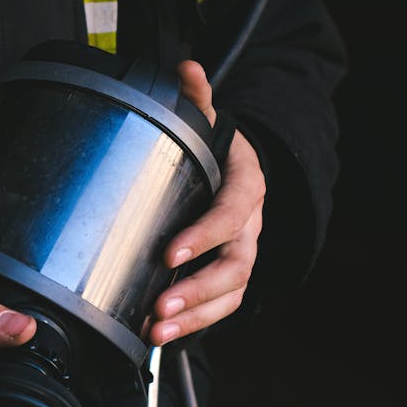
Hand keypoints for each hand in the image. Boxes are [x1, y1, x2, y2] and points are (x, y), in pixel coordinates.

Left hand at [146, 59, 265, 345]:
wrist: (236, 169)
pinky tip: (160, 338)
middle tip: (159, 308)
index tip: (170, 253)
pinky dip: (194, 325)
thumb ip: (195, 98)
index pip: (232, 214)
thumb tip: (186, 68)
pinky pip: (220, 307)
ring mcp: (243, 254)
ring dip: (194, 317)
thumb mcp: (206, 120)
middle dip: (196, 291)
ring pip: (230, 294)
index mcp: (246, 185)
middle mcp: (251, 226)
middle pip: (234, 266)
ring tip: (156, 332)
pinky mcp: (230, 277)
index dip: (205, 235)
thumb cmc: (216, 149)